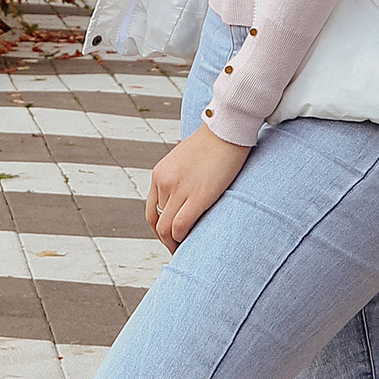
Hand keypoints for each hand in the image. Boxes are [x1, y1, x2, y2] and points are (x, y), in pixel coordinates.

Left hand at [147, 127, 250, 249]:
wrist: (227, 128)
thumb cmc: (215, 141)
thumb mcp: (187, 158)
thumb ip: (182, 176)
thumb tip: (190, 192)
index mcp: (160, 173)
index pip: (152, 210)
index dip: (160, 227)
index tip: (172, 236)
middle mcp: (163, 182)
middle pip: (157, 222)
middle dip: (166, 239)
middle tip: (180, 247)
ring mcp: (178, 189)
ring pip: (166, 228)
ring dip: (174, 242)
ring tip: (187, 249)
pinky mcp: (196, 196)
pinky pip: (180, 227)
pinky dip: (182, 240)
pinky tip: (191, 244)